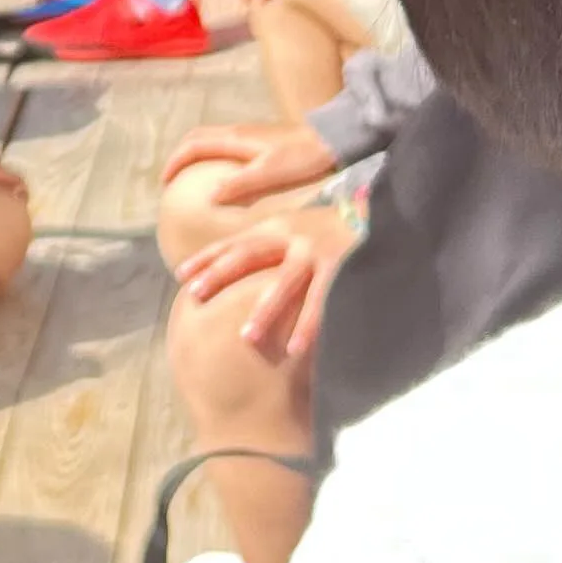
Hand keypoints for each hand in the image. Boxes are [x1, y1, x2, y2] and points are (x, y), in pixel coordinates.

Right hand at [158, 119, 331, 198]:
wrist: (334, 139)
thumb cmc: (303, 157)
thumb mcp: (270, 174)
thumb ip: (240, 184)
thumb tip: (209, 197)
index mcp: (235, 138)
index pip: (193, 145)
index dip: (175, 162)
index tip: (165, 183)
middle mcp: (238, 131)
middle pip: (197, 137)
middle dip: (180, 156)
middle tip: (172, 179)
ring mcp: (249, 133)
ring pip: (211, 139)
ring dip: (195, 154)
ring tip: (192, 177)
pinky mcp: (261, 139)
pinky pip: (225, 144)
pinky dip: (212, 156)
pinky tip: (223, 175)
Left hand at [173, 220, 346, 362]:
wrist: (381, 214)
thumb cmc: (333, 229)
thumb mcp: (297, 226)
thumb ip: (270, 241)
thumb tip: (237, 261)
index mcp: (277, 226)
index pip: (235, 243)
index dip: (207, 257)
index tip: (180, 275)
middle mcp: (292, 235)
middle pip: (248, 255)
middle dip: (219, 274)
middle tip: (194, 296)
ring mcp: (315, 252)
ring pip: (284, 284)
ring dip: (264, 311)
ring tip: (245, 337)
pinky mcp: (340, 268)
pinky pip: (321, 302)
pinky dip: (308, 325)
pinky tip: (294, 349)